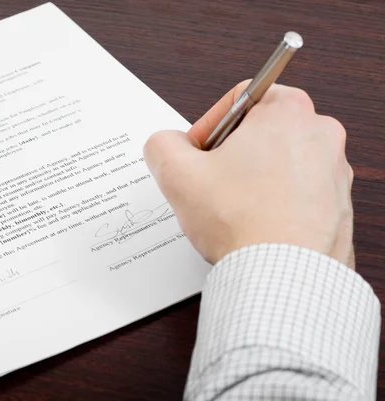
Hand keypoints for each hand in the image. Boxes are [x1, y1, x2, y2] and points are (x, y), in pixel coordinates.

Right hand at [143, 81, 354, 268]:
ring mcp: (335, 174)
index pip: (240, 98)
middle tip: (211, 182)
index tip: (197, 151)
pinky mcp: (338, 208)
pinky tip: (254, 225)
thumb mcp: (178, 173)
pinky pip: (297, 195)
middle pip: (261, 131)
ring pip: (280, 163)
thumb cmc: (243, 223)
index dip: (209, 124)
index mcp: (288, 112)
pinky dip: (274, 204)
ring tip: (231, 209)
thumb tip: (166, 144)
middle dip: (230, 154)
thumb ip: (161, 145)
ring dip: (252, 179)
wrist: (283, 277)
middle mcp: (321, 136)